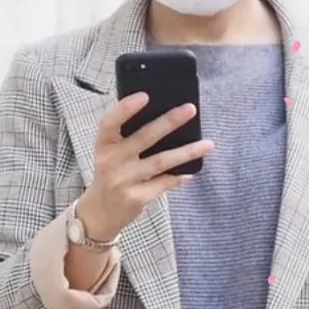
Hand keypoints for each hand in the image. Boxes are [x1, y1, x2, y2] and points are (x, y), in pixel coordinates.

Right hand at [77, 92, 213, 241]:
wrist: (100, 213)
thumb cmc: (110, 173)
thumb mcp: (109, 152)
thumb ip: (126, 135)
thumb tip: (162, 111)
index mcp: (103, 144)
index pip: (110, 122)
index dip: (126, 108)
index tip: (145, 96)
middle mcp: (111, 161)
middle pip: (143, 138)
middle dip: (169, 122)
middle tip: (191, 109)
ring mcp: (123, 181)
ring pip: (160, 162)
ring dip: (186, 152)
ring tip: (208, 144)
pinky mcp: (136, 198)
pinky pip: (163, 183)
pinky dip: (178, 176)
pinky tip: (191, 171)